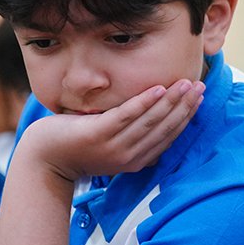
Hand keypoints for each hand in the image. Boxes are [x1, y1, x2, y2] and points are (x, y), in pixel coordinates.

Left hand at [18, 79, 203, 181]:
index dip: (186, 116)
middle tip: (199, 87)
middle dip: (184, 106)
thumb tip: (157, 124)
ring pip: (150, 121)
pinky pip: (126, 116)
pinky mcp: (98, 135)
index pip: (168, 135)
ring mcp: (113, 146)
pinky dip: (144, 102)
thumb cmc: (77, 148)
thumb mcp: (111, 147)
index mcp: (137, 161)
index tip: (198, 98)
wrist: (44, 160)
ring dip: (171, 101)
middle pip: (164, 127)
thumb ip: (133, 139)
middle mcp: (129, 156)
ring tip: (185, 83)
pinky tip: (158, 88)